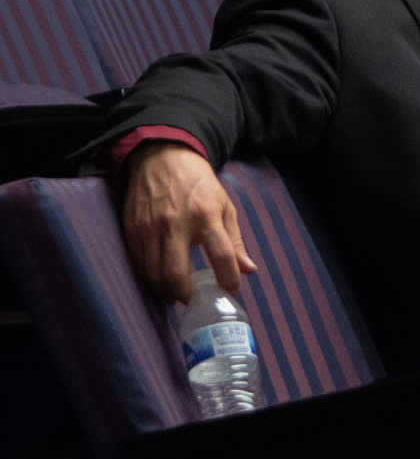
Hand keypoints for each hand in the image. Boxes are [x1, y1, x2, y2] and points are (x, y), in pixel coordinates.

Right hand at [121, 142, 257, 303]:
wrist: (162, 157)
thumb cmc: (199, 184)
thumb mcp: (225, 206)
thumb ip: (235, 241)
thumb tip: (249, 270)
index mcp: (206, 216)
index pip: (222, 256)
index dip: (229, 279)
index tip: (231, 292)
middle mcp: (176, 224)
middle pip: (176, 274)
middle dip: (185, 295)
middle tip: (193, 301)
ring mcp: (150, 228)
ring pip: (153, 274)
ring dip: (165, 291)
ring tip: (177, 295)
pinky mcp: (132, 230)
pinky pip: (139, 263)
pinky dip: (150, 278)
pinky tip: (160, 280)